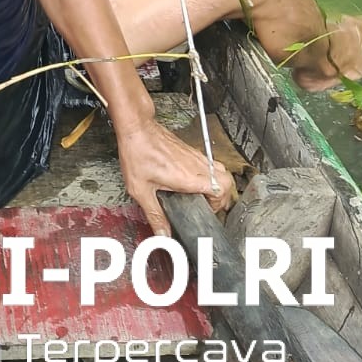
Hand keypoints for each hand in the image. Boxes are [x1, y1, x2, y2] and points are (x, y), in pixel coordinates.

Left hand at [116, 119, 234, 236]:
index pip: (221, 189)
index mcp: (188, 177)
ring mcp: (194, 155)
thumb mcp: (141, 190)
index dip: (219, 204)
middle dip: (222, 195)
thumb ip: (154, 214)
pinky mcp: (189, 149)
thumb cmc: (138, 152)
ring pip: (219, 169)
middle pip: (225, 179)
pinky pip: (208, 162)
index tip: (208, 210)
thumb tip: (162, 234)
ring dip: (215, 183)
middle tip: (209, 203)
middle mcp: (195, 165)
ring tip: (203, 193)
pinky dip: (207, 173)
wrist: (136, 128)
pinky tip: (192, 179)